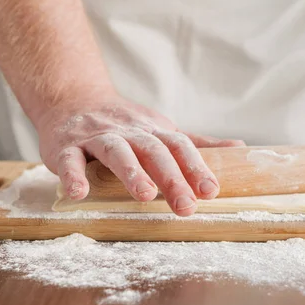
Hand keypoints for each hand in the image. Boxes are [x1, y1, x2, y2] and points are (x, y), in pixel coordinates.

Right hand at [36, 95, 244, 215]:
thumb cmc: (125, 125)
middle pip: (153, 151)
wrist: (73, 98)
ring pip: (116, 151)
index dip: (196, 167)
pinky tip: (79, 194)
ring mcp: (97, 137)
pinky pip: (69, 159)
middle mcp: (129, 132)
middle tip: (186, 205)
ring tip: (145, 195)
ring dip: (131, 172)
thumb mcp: (161, 130)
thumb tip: (239, 147)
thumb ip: (197, 143)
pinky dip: (73, 175)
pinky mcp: (65, 145)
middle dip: (172, 177)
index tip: (212, 191)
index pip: (180, 146)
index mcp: (154, 131)